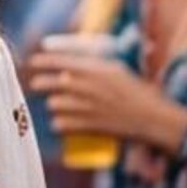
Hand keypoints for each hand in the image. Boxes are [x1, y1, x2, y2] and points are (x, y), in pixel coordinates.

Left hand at [26, 47, 186, 154]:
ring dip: (52, 104)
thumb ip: (92, 64)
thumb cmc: (138, 92)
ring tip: (56, 104)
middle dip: (39, 83)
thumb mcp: (115, 69)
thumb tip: (70, 62)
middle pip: (49, 82)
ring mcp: (87, 107)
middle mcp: (86, 85)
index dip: (40, 61)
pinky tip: (60, 122)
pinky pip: (61, 125)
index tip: (32, 62)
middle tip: (36, 84)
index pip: (57, 60)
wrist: (154, 120)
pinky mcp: (89, 127)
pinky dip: (58, 124)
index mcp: (93, 68)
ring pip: (53, 104)